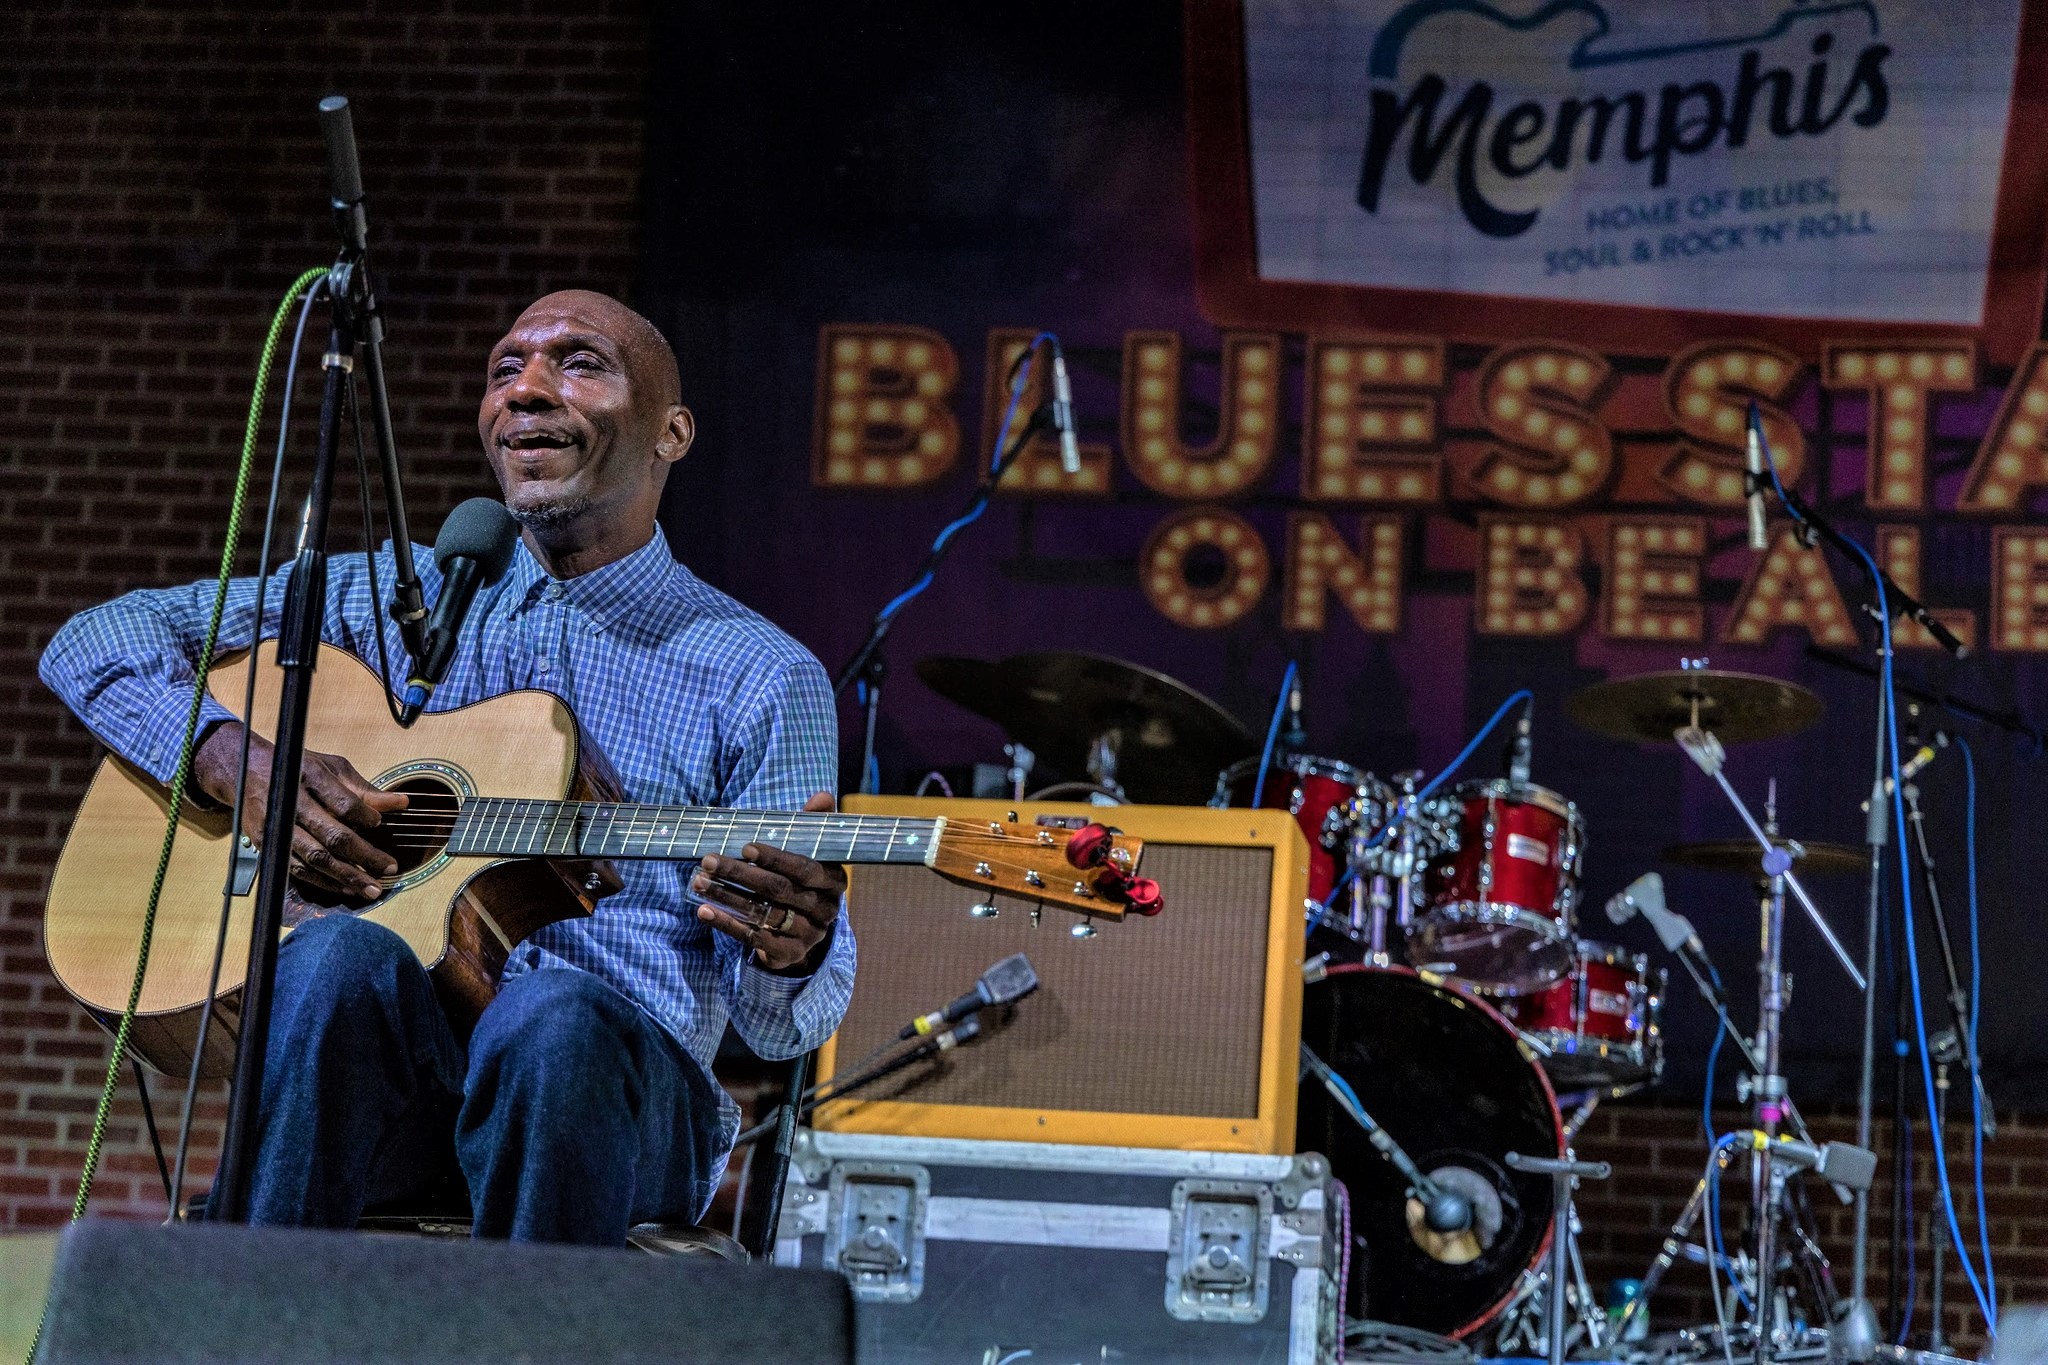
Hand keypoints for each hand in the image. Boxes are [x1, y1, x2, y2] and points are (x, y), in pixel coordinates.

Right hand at [194, 721, 407, 900]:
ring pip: (316, 858)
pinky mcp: (268, 846)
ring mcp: (278, 828)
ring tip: (372, 889)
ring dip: (346, 876)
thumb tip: (402, 803)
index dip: (364, 816)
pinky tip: (346, 888)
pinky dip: (324, 882)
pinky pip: (299, 870)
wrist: (246, 772)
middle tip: (389, 868)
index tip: (379, 824)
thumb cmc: (299, 770)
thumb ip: (364, 789)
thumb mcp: (332, 768)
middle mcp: (293, 804)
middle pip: (332, 836)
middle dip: (364, 856)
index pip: (343, 803)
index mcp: (311, 779)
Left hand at [692, 791, 845, 973]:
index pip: (804, 868)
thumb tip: (821, 796)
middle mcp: (825, 909)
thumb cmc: (802, 879)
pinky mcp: (789, 953)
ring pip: (763, 913)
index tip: (745, 847)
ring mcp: (808, 934)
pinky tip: (704, 911)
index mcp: (834, 881)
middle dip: (740, 873)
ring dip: (727, 897)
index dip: (775, 858)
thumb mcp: (811, 851)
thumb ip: (814, 824)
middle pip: (778, 890)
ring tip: (699, 883)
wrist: (805, 928)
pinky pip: (754, 938)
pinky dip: (727, 924)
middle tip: (708, 861)